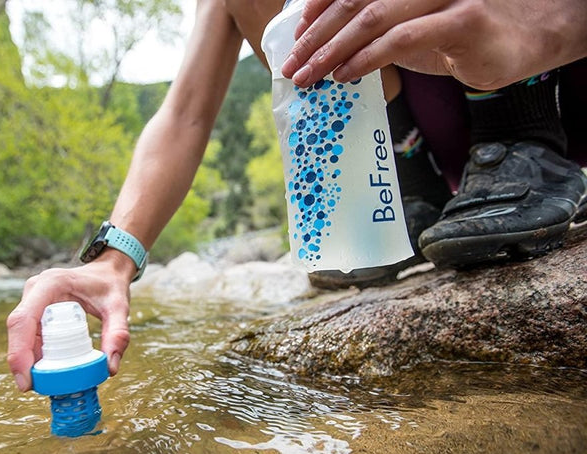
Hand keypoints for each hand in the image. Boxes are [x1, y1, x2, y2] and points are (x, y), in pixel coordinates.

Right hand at [5, 251, 134, 391]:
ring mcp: (32, 300)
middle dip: (20, 360)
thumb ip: (118, 334)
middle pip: (17, 329)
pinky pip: (28, 335)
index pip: (24, 319)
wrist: (106, 272)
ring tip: (43, 382)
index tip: (25, 379)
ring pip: (20, 335)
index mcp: (50, 284)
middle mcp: (35, 290)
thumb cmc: (110, 286)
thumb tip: (109, 369)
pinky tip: (45, 371)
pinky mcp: (35, 310)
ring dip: (26, 359)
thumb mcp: (119, 307)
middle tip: (31, 387)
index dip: (19, 351)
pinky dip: (34, 354)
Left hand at [281, 0, 586, 89]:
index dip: (318, 8)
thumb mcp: (415, 26)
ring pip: (371, 19)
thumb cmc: (466, 31)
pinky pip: (401, 39)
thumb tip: (331, 48)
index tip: (295, 36)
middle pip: (353, 2)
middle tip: (292, 65)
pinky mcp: (461, 20)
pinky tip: (344, 76)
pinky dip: (366, 59)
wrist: (531, 34)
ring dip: (332, 51)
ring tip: (309, 76)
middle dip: (315, 37)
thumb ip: (379, 28)